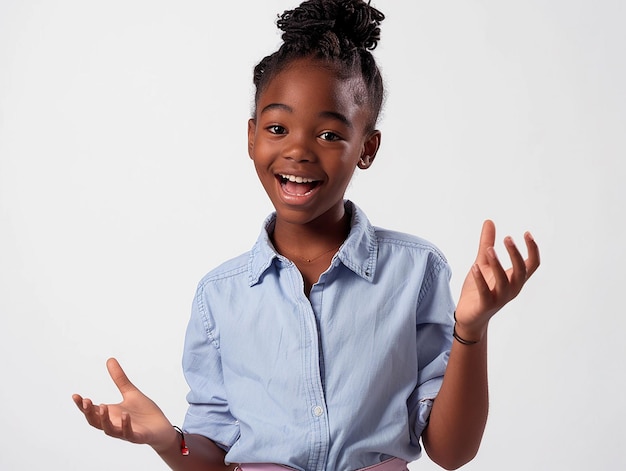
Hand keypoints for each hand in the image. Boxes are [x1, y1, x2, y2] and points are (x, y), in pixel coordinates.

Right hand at [72, 358, 176, 451]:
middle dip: (89, 412)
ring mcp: (125, 432)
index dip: (82, 405)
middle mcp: (115, 424)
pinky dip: (125, 425)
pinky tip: (125, 415)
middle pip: (95, 422)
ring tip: (104, 405)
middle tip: (86, 401)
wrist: (162, 428)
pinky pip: (129, 434)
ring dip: (105, 419)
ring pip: (109, 430)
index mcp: (111, 414)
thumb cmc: (144, 413)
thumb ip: (119, 379)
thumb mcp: (130, 392)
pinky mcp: (138, 437)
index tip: (75, 395)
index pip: (93, 411)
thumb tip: (110, 359)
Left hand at [455, 220, 539, 339]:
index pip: (531, 264)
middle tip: (507, 238)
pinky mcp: (485, 305)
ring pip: (504, 282)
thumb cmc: (479, 290)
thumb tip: (489, 221)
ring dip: (497, 265)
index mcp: (514, 278)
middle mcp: (512, 289)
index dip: (532, 250)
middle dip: (515, 254)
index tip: (526, 233)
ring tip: (489, 250)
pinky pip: (485, 293)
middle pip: (521, 271)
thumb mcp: (483, 263)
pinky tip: (474, 268)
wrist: (469, 316)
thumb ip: (486, 243)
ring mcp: (500, 298)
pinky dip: (480, 280)